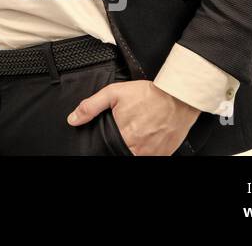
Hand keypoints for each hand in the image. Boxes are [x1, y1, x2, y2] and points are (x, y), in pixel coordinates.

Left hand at [66, 79, 199, 154]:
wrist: (178, 96)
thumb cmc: (148, 94)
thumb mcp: (114, 93)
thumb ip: (91, 107)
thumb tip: (72, 119)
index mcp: (124, 135)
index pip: (106, 148)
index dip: (105, 144)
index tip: (108, 137)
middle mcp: (138, 148)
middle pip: (120, 152)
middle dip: (119, 145)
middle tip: (125, 131)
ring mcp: (153, 153)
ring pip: (136, 156)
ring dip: (132, 148)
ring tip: (135, 134)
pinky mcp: (165, 154)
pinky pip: (151, 157)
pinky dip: (147, 151)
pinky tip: (146, 140)